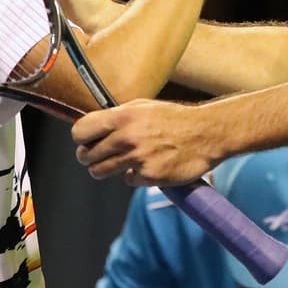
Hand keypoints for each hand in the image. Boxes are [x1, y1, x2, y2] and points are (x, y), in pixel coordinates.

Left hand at [71, 100, 222, 186]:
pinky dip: (134, 175)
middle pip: (86, 156)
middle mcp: (127, 137)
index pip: (80, 131)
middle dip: (90, 157)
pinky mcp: (149, 176)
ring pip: (100, 172)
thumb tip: (91, 125)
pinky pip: (127, 180)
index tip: (86, 141)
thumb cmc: (173, 118)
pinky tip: (148, 165)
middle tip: (101, 155)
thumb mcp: (143, 107)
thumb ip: (117, 116)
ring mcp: (138, 158)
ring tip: (121, 161)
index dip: (80, 138)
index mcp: (123, 116)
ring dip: (107, 169)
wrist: (206, 134)